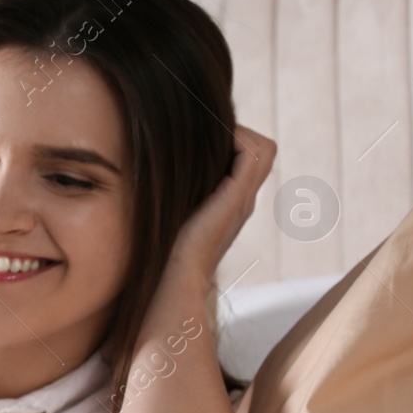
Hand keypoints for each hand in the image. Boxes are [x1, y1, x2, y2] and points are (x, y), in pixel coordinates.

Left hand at [166, 125, 277, 285]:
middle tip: (205, 132)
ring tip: (207, 135)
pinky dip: (235, 139)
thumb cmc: (162, 252)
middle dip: (235, 133)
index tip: (202, 137)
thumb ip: (174, 194)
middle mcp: (243, 200)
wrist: (173, 279)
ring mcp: (243, 199)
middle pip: (261, 149)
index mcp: (231, 203)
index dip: (232, 140)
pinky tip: (206, 144)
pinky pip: (253, 154)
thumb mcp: (170, 214)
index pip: (249, 157)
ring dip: (236, 134)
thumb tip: (149, 167)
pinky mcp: (237, 198)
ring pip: (262, 148)